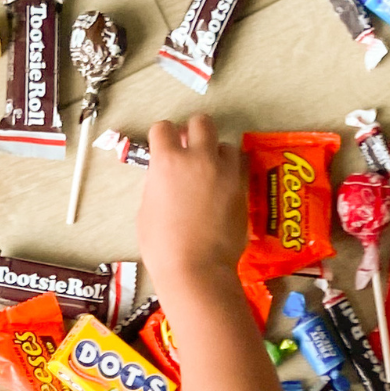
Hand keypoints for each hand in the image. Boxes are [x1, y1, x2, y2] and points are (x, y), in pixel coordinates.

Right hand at [135, 115, 245, 284]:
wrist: (196, 268)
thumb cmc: (162, 246)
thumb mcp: (147, 209)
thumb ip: (158, 183)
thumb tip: (166, 177)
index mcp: (167, 162)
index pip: (164, 128)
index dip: (162, 136)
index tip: (163, 147)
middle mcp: (198, 158)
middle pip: (201, 122)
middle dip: (194, 131)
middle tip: (190, 149)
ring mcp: (224, 171)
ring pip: (225, 144)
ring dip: (216, 153)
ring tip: (210, 172)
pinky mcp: (242, 187)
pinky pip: (240, 165)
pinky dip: (231, 170)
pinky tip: (224, 185)